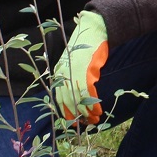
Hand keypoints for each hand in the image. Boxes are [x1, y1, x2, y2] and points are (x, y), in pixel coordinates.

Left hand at [55, 10, 108, 124]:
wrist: (94, 31)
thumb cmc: (86, 47)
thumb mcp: (73, 63)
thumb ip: (71, 77)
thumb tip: (75, 95)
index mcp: (59, 73)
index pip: (58, 98)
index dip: (65, 112)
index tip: (71, 122)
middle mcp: (64, 74)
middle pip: (68, 101)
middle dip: (76, 116)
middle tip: (84, 125)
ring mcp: (74, 73)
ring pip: (78, 100)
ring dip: (86, 113)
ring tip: (94, 120)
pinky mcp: (86, 71)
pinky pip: (88, 94)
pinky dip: (93, 104)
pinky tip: (98, 111)